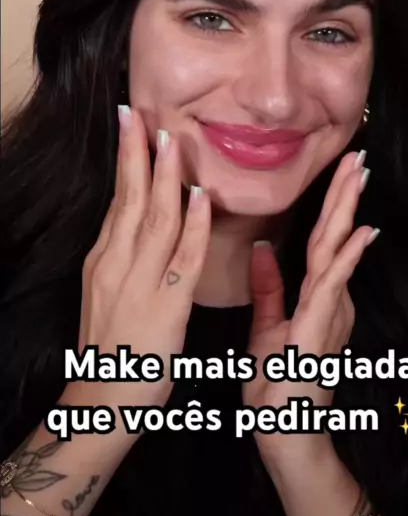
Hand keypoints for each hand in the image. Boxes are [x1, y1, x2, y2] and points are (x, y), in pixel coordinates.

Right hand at [76, 107, 210, 409]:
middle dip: (136, 154)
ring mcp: (139, 284)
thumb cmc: (111, 349)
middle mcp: (116, 264)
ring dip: (165, 178)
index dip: (127, 161)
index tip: (132, 124)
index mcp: (105, 260)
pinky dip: (191, 227)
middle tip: (139, 113)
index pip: (118, 200)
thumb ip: (121, 256)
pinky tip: (199, 198)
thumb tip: (132, 221)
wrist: (101, 402)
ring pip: (154, 221)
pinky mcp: (165, 307)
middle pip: (130, 200)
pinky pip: (182, 260)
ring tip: (171, 140)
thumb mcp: (105, 293)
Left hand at [243, 150, 376, 468]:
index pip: (320, 241)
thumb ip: (269, 290)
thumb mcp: (267, 330)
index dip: (330, 205)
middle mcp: (326, 300)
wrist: (283, 435)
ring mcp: (326, 314)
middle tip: (357, 157)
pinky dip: (347, 258)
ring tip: (358, 174)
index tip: (339, 171)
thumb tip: (262, 249)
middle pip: (333, 237)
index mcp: (313, 297)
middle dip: (344, 195)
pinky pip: (331, 288)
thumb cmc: (277, 388)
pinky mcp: (318, 330)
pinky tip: (360, 233)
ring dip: (347, 211)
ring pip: (335, 252)